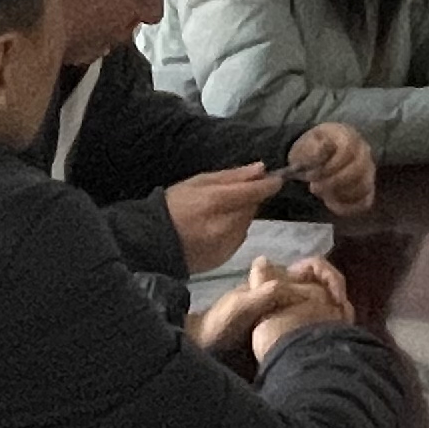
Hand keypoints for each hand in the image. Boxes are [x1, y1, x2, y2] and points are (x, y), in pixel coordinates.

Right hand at [158, 164, 283, 273]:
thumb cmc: (173, 205)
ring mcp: (225, 245)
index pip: (253, 193)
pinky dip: (232, 232)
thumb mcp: (198, 182)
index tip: (276, 179)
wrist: (152, 242)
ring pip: (246, 224)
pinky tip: (214, 230)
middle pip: (251, 208)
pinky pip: (238, 239)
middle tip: (227, 198)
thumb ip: (232, 176)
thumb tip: (262, 169)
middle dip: (246, 201)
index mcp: (216, 202)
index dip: (268, 185)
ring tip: (216, 215)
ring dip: (239, 217)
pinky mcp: (224, 258)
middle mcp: (225, 226)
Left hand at [195, 256, 351, 363]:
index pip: (314, 267)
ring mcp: (287, 312)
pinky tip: (330, 342)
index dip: (330, 277)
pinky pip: (314, 326)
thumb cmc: (219, 326)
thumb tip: (293, 285)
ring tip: (342, 331)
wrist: (205, 349)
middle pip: (324, 287)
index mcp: (276, 280)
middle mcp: (286, 292)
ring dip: (336, 316)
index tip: (337, 298)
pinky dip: (327, 331)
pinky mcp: (287, 332)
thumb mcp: (240, 307)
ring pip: (322, 307)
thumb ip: (264, 293)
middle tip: (345, 318)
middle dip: (339, 298)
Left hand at [285, 122, 376, 215]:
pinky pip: (364, 202)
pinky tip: (330, 202)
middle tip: (314, 188)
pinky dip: (348, 207)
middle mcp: (364, 152)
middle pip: (358, 170)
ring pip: (363, 187)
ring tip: (322, 192)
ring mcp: (368, 170)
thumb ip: (310, 150)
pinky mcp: (368, 188)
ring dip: (339, 194)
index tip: (309, 176)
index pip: (346, 151)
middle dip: (333, 183)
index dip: (329, 166)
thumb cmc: (314, 147)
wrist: (323, 152)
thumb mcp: (307, 144)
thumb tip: (318, 153)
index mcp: (349, 136)